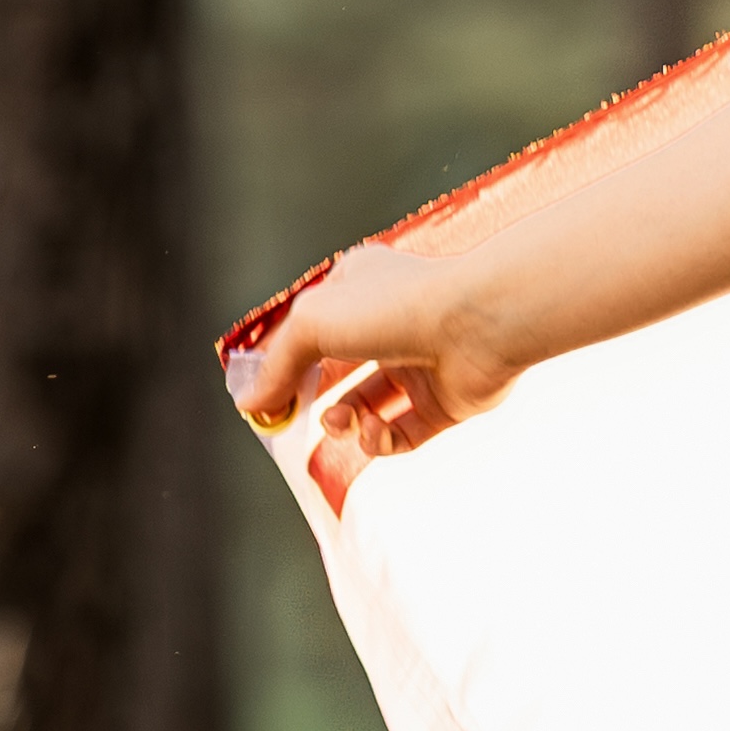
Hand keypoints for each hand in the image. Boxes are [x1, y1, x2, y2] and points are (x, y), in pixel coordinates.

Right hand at [219, 241, 526, 510]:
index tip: (262, 398)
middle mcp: (390, 324)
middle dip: (311, 400)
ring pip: (365, 407)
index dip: (284, 366)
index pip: (311, 330)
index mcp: (357, 290)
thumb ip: (276, 366)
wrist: (478, 325)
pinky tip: (374, 432)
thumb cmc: (396, 308)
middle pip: (336, 374)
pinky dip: (379, 440)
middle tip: (292, 418)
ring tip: (342, 421)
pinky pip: (401, 434)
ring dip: (344, 422)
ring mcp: (419, 364)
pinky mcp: (444, 403)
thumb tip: (250, 404)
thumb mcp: (312, 325)